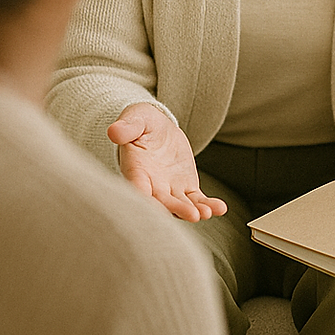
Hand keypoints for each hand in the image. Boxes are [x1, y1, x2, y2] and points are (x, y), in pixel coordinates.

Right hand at [107, 103, 227, 221]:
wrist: (157, 128)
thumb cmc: (141, 122)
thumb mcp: (135, 119)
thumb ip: (127, 127)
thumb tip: (114, 132)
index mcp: (135, 170)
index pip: (136, 187)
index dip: (144, 198)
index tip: (154, 207)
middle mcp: (151, 185)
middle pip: (161, 202)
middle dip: (176, 210)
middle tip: (191, 214)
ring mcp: (169, 190)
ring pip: (180, 205)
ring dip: (192, 211)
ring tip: (205, 213)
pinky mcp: (185, 188)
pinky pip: (196, 200)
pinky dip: (207, 205)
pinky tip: (220, 208)